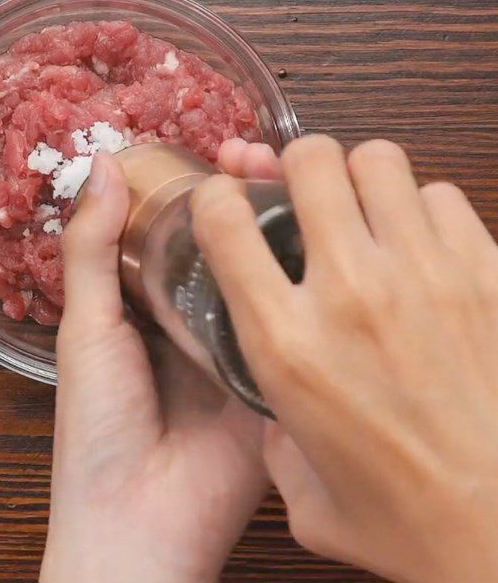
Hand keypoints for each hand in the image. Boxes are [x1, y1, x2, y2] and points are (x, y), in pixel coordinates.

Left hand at [40, 140, 278, 582]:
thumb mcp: (86, 326)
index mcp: (146, 302)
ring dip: (274, 222)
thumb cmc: (99, 423)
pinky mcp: (277, 367)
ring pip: (260, 269)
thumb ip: (91, 249)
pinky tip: (316, 231)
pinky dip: (300, 274)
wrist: (143, 516)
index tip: (212, 144)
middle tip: (255, 151)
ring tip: (287, 175)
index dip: (194, 186)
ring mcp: (239, 340)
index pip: (175, 229)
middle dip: (241, 195)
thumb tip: (100, 164)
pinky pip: (289, 314)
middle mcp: (195, 315)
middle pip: (223, 243)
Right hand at [191, 135, 497, 582]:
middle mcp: (350, 292)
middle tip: (304, 191)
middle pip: (311, 161)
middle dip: (298, 165)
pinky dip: (423, 209)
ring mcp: (425, 274)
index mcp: (287, 343)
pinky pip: (442, 196)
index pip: (225, 220)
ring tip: (364, 211)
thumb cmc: (409, 523)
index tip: (226, 205)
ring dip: (361, 178)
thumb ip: (274, 438)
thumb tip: (276, 413)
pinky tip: (420, 247)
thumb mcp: (304, 493)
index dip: (214, 197)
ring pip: (379, 160)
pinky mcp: (488, 273)